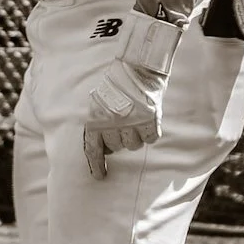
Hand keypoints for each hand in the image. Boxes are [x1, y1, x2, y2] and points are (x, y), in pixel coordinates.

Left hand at [84, 59, 164, 178]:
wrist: (138, 67)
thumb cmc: (118, 83)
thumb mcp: (99, 102)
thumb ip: (99, 122)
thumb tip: (102, 145)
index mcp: (96, 118)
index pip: (93, 149)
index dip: (96, 165)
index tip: (100, 176)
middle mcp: (112, 123)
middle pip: (116, 148)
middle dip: (118, 140)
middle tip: (122, 127)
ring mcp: (131, 122)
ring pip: (133, 145)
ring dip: (134, 136)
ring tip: (135, 120)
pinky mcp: (149, 120)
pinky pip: (150, 138)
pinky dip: (149, 132)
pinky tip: (147, 120)